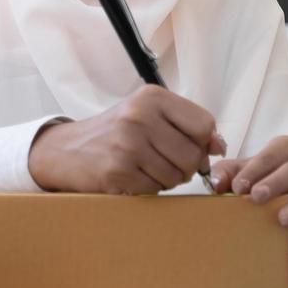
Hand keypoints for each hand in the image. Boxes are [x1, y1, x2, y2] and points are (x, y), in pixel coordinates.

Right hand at [29, 85, 226, 193]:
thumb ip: (187, 126)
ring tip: (149, 168)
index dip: (203, 142)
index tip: (190, 146)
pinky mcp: (117, 172)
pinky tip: (135, 176)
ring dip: (169, 179)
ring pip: (176, 176)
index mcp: (152, 97)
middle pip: (193, 155)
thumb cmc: (116, 131)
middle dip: (187, 167)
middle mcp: (139, 116)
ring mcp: (127, 145)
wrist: (68, 149)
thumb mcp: (149, 115)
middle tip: (169, 162)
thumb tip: (219, 147)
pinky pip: (155, 189)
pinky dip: (151, 188)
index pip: (204, 125)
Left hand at [211, 135, 287, 251]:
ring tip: (282, 219)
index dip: (256, 168)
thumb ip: (226, 173)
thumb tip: (216, 183)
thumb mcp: (242, 172)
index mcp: (287, 148)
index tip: (238, 187)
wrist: (282, 198)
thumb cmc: (260, 178)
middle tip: (256, 197)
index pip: (274, 152)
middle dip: (277, 183)